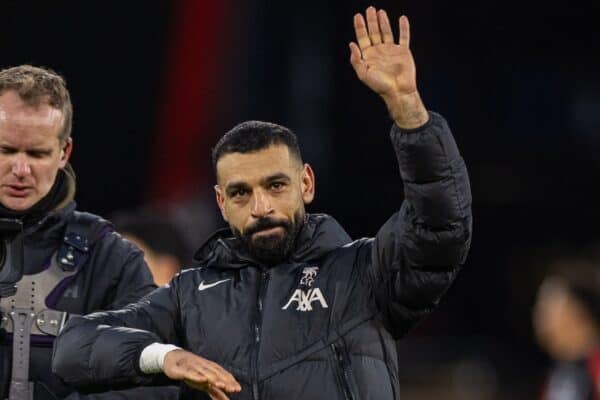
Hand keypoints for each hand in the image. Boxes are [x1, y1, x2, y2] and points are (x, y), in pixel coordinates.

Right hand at [163, 349, 240, 398]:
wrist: (172, 358)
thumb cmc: (192, 372)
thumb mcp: (204, 384)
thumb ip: (216, 392)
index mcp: (211, 369)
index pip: (223, 375)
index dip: (230, 382)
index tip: (238, 389)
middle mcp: (204, 366)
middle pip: (216, 374)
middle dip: (225, 381)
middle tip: (233, 388)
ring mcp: (194, 366)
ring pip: (205, 372)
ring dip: (214, 378)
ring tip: (221, 384)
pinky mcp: (182, 369)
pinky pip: (190, 372)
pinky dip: (197, 375)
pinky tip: (202, 379)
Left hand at [350, 7, 427, 127]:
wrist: (398, 91)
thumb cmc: (380, 86)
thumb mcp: (363, 74)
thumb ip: (356, 60)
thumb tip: (351, 44)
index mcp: (369, 56)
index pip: (362, 38)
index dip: (360, 27)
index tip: (358, 16)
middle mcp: (379, 51)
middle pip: (374, 32)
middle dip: (371, 21)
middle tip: (369, 9)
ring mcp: (391, 50)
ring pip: (387, 32)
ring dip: (383, 22)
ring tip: (380, 12)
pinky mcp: (403, 52)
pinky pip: (404, 37)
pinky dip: (404, 28)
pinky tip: (402, 19)